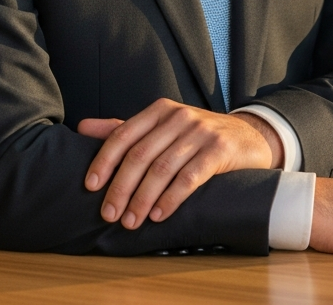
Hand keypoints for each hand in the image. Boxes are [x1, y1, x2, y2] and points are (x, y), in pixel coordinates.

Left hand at [77, 99, 283, 228]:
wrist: (249, 136)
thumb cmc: (197, 136)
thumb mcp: (162, 127)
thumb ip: (125, 129)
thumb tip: (82, 128)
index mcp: (160, 110)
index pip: (124, 134)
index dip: (104, 161)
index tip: (90, 187)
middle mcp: (179, 116)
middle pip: (141, 154)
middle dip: (121, 187)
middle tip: (109, 214)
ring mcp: (201, 132)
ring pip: (163, 168)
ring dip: (143, 198)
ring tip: (131, 221)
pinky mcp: (219, 149)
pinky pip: (190, 176)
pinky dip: (171, 198)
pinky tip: (159, 214)